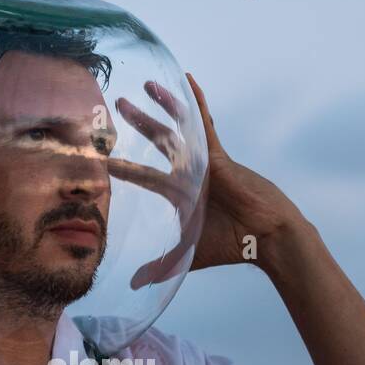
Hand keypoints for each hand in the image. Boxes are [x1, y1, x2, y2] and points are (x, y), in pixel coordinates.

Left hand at [110, 73, 303, 285]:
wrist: (264, 237)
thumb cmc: (232, 244)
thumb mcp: (187, 254)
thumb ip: (161, 265)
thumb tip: (133, 284)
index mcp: (180, 192)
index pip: (143, 175)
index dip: (122, 167)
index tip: (101, 156)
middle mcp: (189, 171)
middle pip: (157, 142)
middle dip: (138, 122)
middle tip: (116, 104)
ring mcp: (203, 160)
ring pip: (178, 127)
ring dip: (163, 105)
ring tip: (145, 85)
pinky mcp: (218, 155)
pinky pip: (204, 123)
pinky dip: (196, 101)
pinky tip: (188, 79)